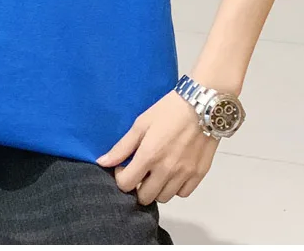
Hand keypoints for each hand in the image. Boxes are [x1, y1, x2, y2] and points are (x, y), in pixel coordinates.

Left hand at [97, 91, 218, 204]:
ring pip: (164, 198)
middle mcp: (167, 170)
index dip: (120, 177)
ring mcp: (184, 174)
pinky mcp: (199, 175)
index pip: (126, 184)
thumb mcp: (140, 124)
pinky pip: (183, 193)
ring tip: (156, 171)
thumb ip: (122, 147)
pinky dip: (175, 187)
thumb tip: (102, 162)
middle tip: (140, 171)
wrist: (202, 106)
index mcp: (149, 155)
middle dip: (138, 187)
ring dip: (156, 188)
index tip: (124, 166)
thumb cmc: (167, 111)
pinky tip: (173, 172)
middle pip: (145, 197)